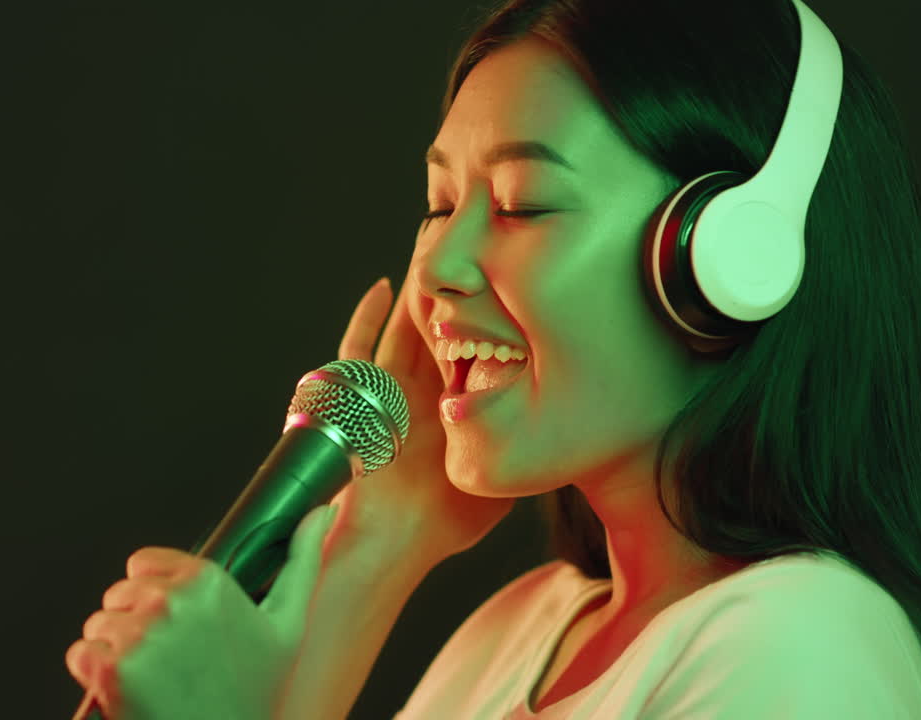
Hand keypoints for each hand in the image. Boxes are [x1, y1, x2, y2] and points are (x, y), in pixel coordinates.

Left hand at [65, 503, 337, 719]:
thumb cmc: (254, 693)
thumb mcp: (287, 626)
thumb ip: (302, 562)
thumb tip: (323, 513)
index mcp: (208, 581)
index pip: (143, 563)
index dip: (155, 592)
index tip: (178, 623)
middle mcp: (171, 600)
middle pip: (118, 592)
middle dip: (134, 620)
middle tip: (169, 659)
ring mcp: (137, 635)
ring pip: (98, 623)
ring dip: (114, 648)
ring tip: (152, 677)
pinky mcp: (109, 667)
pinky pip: (80, 652)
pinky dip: (95, 673)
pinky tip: (129, 691)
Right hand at [332, 273, 513, 563]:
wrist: (395, 543)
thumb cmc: (444, 523)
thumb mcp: (495, 477)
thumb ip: (517, 450)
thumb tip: (561, 436)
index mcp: (448, 405)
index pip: (469, 351)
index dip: (485, 320)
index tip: (509, 288)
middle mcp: (419, 392)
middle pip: (436, 328)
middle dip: (452, 292)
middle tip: (472, 248)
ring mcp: (388, 392)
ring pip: (404, 328)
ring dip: (418, 291)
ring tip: (434, 247)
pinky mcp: (360, 400)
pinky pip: (359, 350)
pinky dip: (368, 317)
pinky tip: (384, 287)